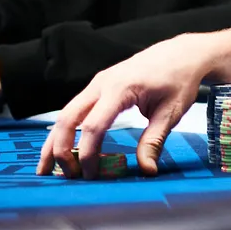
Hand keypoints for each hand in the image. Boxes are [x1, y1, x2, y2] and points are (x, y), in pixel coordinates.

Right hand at [37, 34, 211, 178]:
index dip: (88, 154)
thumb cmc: (180, 79)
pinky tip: (62, 147)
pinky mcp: (99, 85)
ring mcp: (98, 82)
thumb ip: (154, 141)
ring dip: (55, 141)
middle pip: (68, 119)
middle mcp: (102, 83)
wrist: (184, 53)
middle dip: (60, 149)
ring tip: (47, 168)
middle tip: (66, 176)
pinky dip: (66, 129)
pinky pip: (75, 108)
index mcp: (121, 88)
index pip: (93, 126)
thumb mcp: (172, 111)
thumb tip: (147, 170)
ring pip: (65, 113)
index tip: (91, 175)